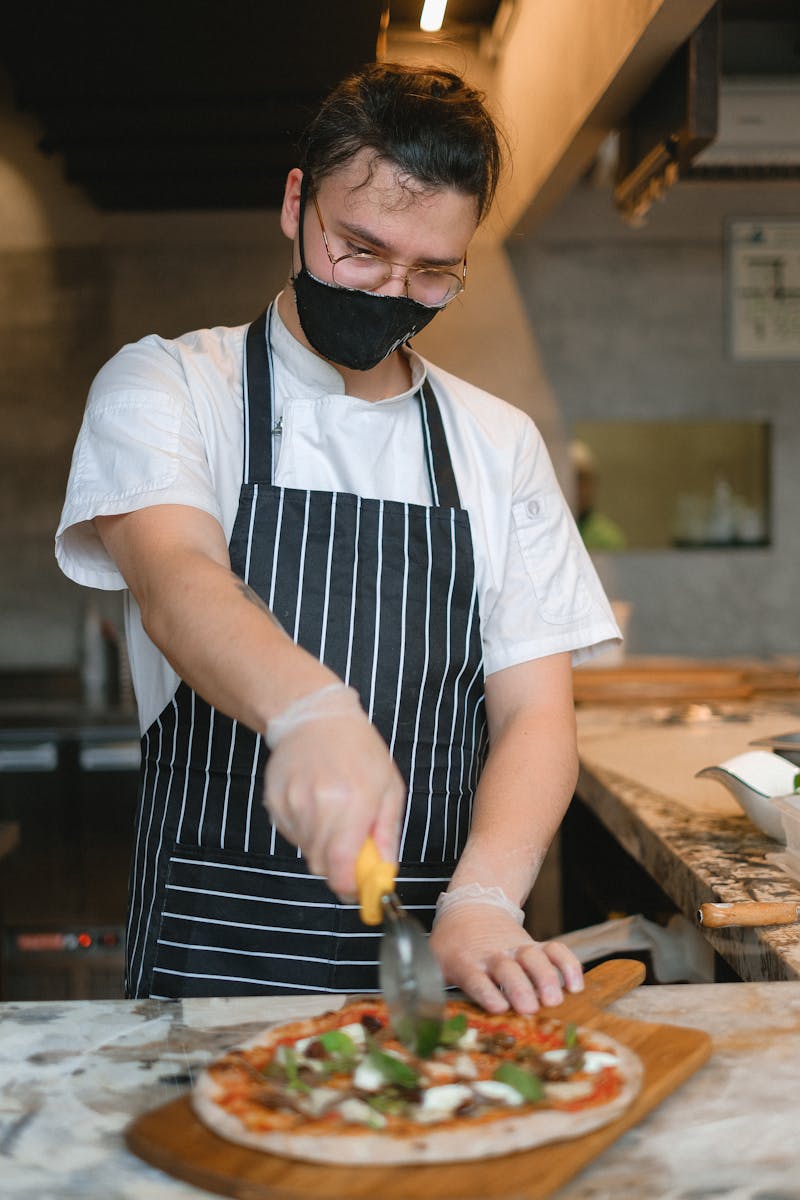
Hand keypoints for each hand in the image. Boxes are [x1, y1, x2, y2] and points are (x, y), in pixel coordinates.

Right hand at [262, 684, 405, 899]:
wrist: (315, 717)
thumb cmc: (359, 750)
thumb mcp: (389, 788)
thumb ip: (387, 834)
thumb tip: (385, 874)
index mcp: (352, 803)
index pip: (341, 868)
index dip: (349, 887)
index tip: (359, 888)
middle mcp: (318, 806)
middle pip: (322, 866)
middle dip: (339, 867)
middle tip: (353, 848)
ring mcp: (292, 804)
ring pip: (307, 851)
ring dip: (324, 846)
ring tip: (334, 813)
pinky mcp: (274, 802)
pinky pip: (292, 835)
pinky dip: (306, 830)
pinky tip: (315, 804)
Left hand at [429, 904, 583, 1013]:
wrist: (472, 907)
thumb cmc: (452, 946)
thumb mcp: (434, 962)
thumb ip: (429, 989)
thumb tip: (420, 1022)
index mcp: (466, 962)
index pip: (475, 977)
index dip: (486, 991)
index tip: (497, 1006)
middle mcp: (493, 955)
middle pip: (508, 968)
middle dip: (519, 987)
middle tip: (531, 1007)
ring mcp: (517, 949)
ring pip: (534, 958)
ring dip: (546, 977)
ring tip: (555, 998)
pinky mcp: (535, 946)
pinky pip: (555, 950)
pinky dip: (568, 964)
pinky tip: (576, 985)